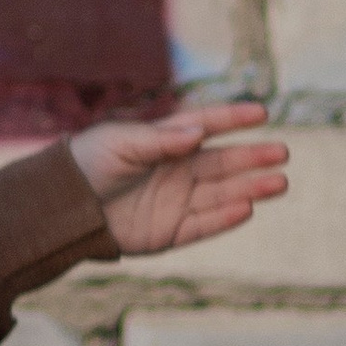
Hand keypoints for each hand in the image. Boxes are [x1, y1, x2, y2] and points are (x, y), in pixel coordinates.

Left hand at [70, 100, 287, 257]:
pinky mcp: (170, 231)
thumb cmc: (88, 163)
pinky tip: (248, 208)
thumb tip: (197, 133)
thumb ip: (160, 140)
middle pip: (223, 162)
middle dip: (253, 158)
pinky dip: (226, 218)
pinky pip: (204, 225)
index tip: (261, 114)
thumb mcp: (121, 143)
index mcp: (165, 142)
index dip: (232, 119)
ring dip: (250, 187)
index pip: (206, 126)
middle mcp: (177, 170)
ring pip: (222, 194)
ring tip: (281, 182)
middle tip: (282, 153)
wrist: (63, 206)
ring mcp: (176, 201)